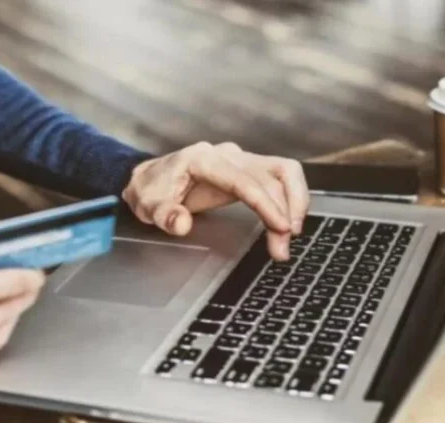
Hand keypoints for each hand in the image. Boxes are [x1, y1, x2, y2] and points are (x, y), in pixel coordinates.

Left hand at [122, 142, 308, 260]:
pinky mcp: (248, 171)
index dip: (266, 203)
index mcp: (204, 160)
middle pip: (271, 174)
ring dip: (295, 202)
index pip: (244, 180)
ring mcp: (240, 160)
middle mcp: (227, 155)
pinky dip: (289, 200)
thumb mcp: (149, 206)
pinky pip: (279, 179)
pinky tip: (286, 223)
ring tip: (291, 236)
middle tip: (283, 245)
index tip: (281, 226)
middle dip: (284, 211)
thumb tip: (181, 224)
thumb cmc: (152, 190)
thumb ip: (164, 215)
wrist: (151, 179)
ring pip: (283, 172)